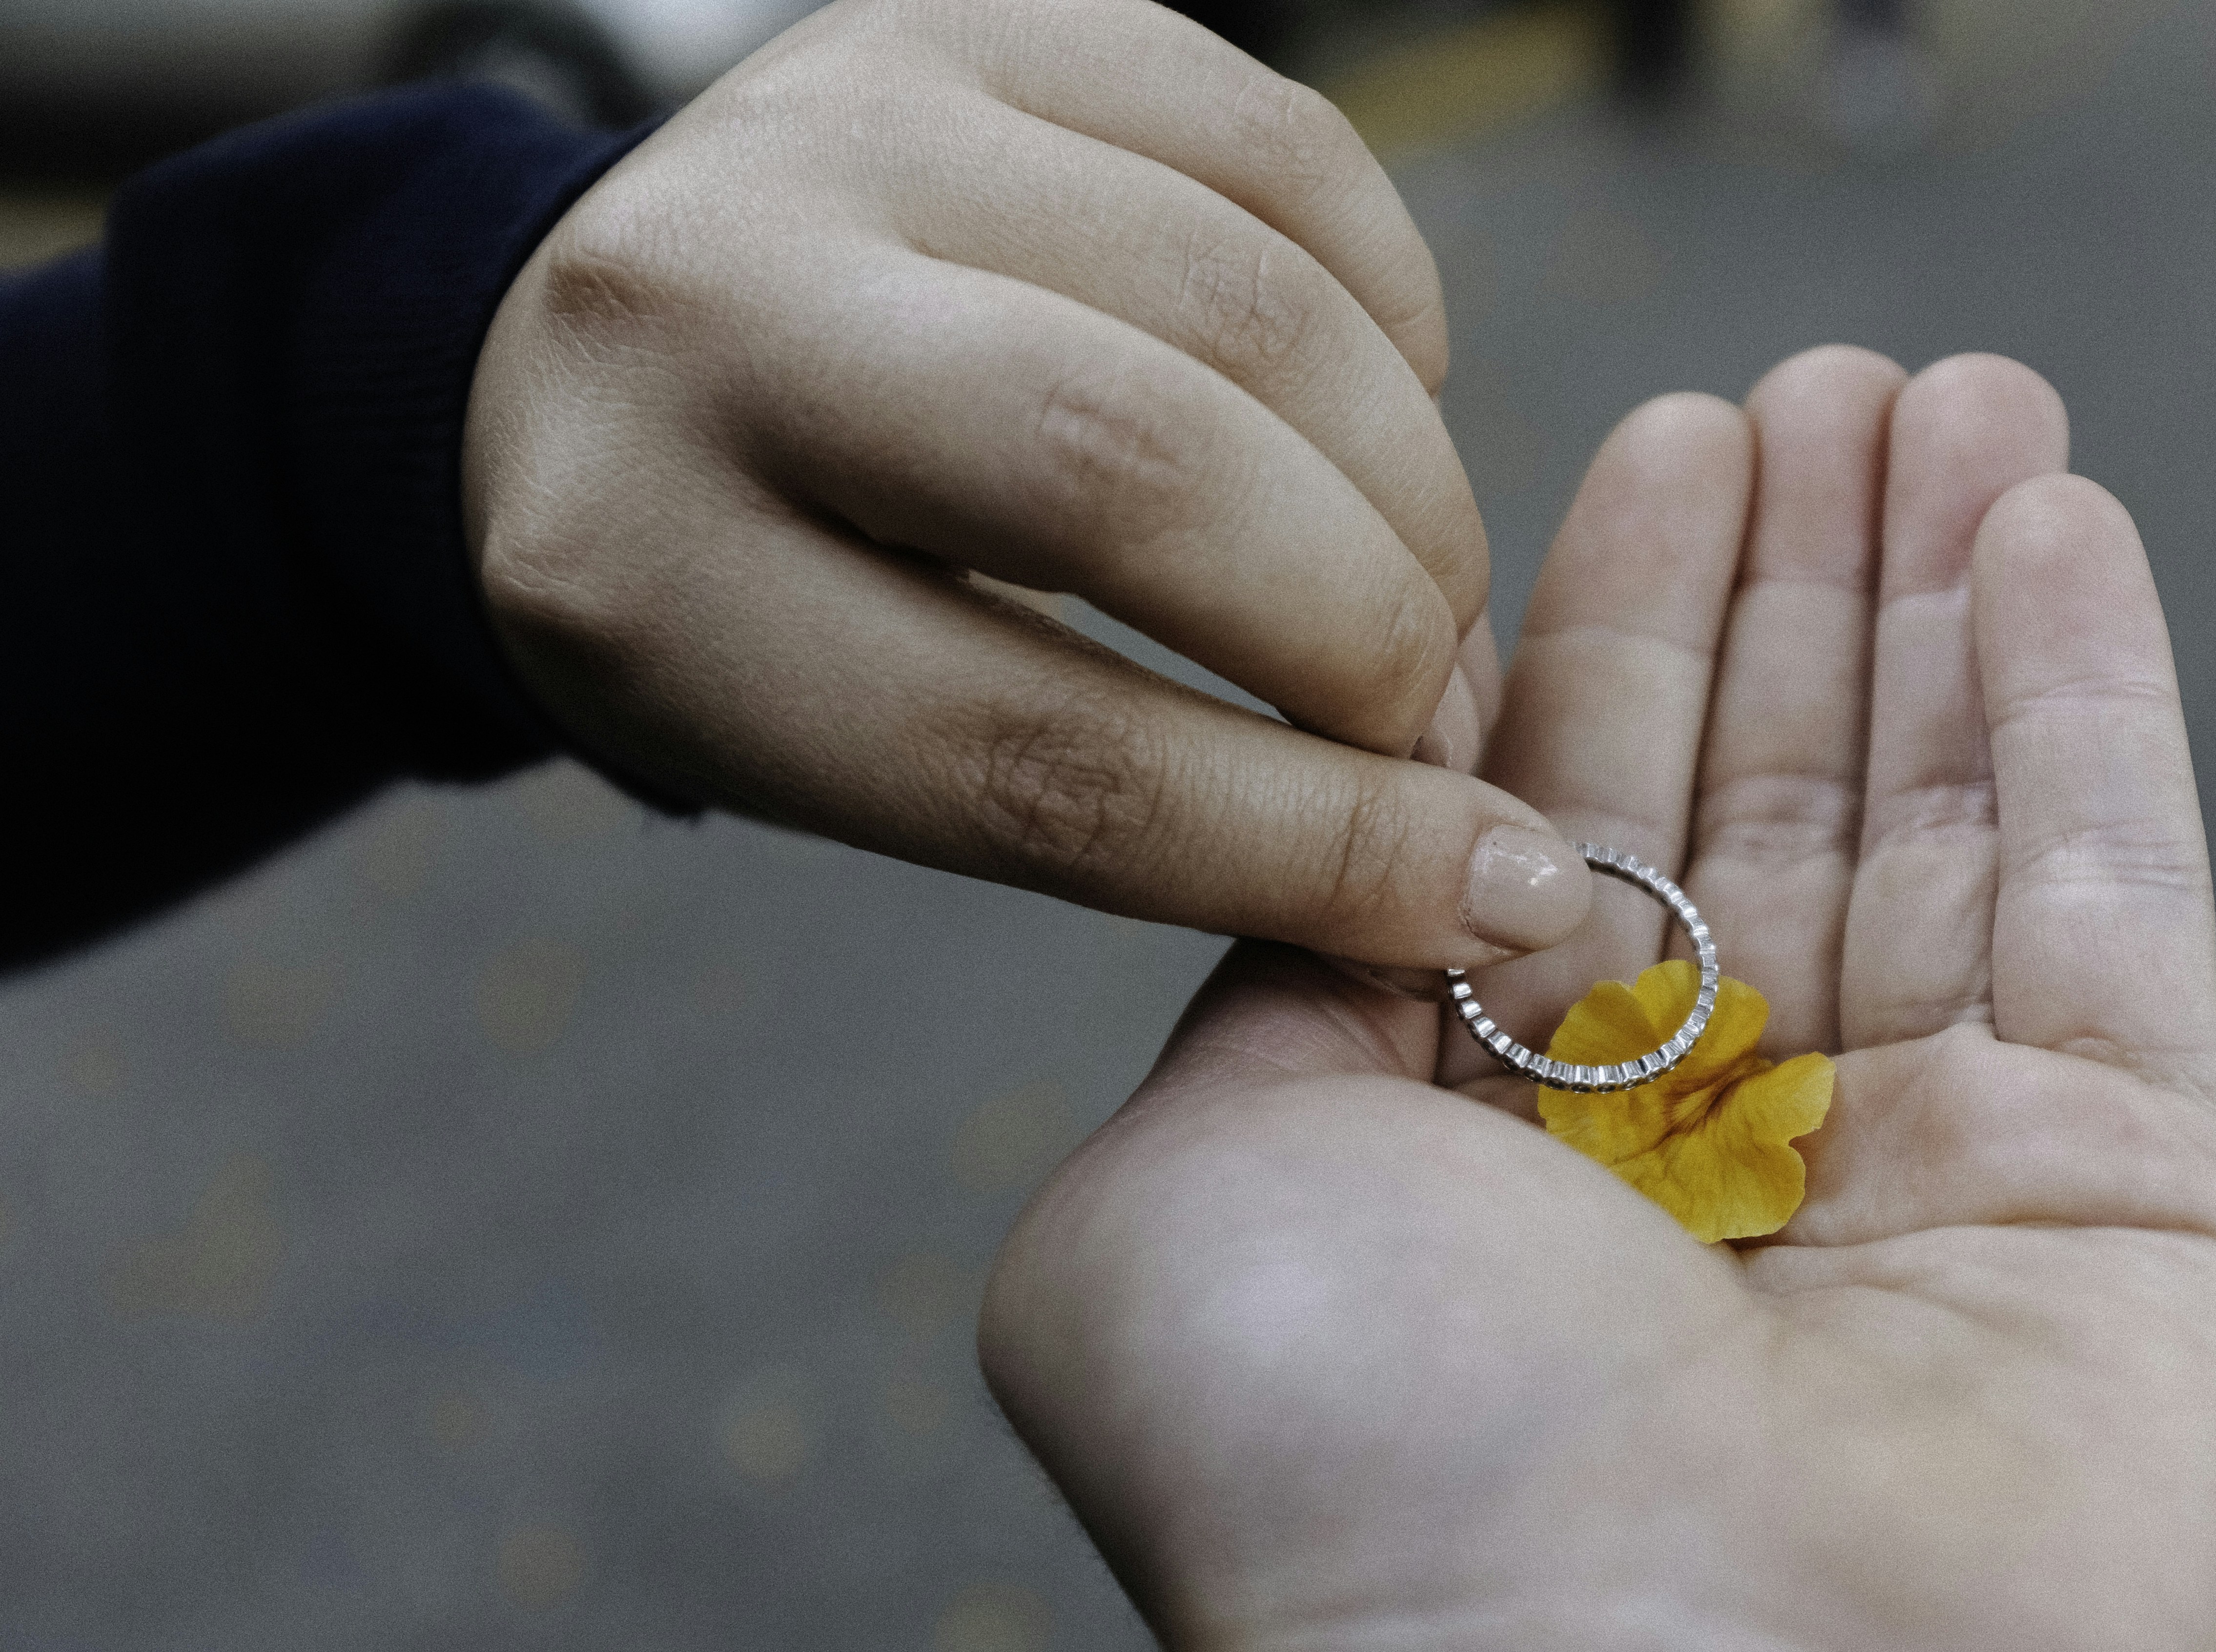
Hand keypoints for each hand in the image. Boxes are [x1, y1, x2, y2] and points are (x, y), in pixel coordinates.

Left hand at [463, 0, 1589, 966]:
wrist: (618, 353)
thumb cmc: (758, 603)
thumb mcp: (855, 755)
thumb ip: (1132, 818)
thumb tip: (1474, 873)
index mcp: (646, 576)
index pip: (1033, 754)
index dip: (1305, 843)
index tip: (1488, 892)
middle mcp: (715, 307)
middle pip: (1137, 472)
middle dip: (1368, 628)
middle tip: (1435, 721)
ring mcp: (854, 120)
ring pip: (1246, 299)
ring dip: (1409, 482)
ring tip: (1419, 589)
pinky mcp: (986, 18)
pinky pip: (1283, 152)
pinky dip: (1390, 313)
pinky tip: (1378, 410)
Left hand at [981, 349, 2215, 1651]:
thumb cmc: (1364, 1482)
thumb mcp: (1187, 1200)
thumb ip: (1266, 998)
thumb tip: (1360, 852)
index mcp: (1497, 1157)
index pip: (1574, 825)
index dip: (1619, 622)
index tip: (1669, 441)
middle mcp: (1715, 1167)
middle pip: (1775, 797)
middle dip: (1806, 580)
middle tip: (1839, 375)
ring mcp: (1939, 1180)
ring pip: (1955, 815)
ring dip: (1955, 591)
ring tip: (1962, 395)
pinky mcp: (2142, 1198)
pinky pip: (2122, 893)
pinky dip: (2094, 702)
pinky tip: (2058, 524)